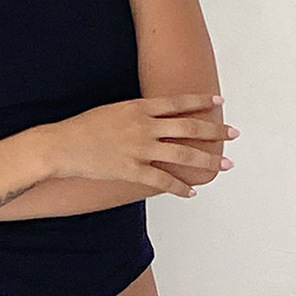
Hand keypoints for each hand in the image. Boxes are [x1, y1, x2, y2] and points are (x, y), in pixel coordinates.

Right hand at [38, 94, 237, 198]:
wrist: (62, 146)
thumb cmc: (84, 128)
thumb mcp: (114, 110)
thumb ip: (138, 114)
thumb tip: (157, 120)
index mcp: (139, 108)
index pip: (178, 103)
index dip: (201, 103)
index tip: (220, 104)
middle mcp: (144, 127)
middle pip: (188, 128)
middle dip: (214, 131)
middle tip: (233, 134)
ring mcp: (139, 149)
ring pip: (182, 154)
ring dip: (206, 160)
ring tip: (223, 165)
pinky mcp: (132, 171)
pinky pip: (162, 180)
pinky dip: (179, 187)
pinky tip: (192, 192)